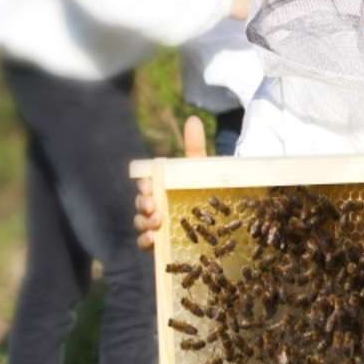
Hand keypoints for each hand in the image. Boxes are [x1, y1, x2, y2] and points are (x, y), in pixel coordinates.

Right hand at [135, 116, 207, 249]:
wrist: (222, 223)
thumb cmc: (206, 191)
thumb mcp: (202, 170)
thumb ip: (195, 146)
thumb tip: (193, 118)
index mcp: (163, 187)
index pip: (147, 184)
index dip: (145, 185)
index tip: (150, 186)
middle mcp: (157, 206)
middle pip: (141, 204)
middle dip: (143, 203)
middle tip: (153, 205)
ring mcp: (158, 226)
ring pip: (141, 224)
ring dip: (143, 222)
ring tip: (157, 222)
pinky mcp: (163, 244)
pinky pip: (145, 245)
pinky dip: (145, 242)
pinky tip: (153, 240)